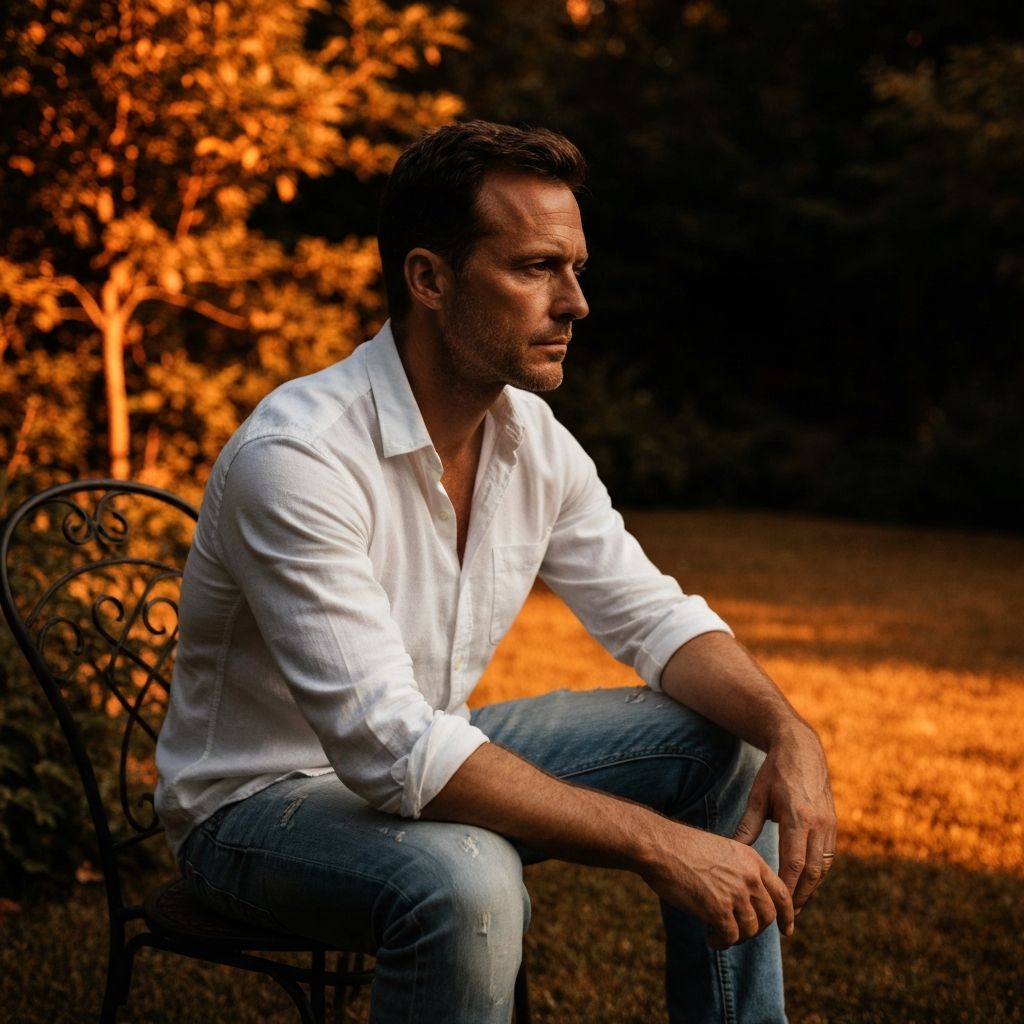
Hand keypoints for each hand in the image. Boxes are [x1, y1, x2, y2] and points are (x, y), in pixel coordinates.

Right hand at [641, 825, 794, 948]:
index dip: (787, 915)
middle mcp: (749, 877)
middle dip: (756, 929)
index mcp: (752, 860)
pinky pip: (730, 936)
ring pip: (750, 929)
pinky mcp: (718, 909)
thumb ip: (740, 872)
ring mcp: (735, 893)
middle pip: (768, 915)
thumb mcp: (722, 851)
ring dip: (737, 938)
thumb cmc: (683, 848)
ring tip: (719, 935)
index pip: (781, 893)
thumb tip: (747, 901)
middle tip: (739, 933)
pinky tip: (711, 939)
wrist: (661, 846)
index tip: (787, 930)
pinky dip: (722, 943)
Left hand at [733, 723, 836, 915]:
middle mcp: (818, 823)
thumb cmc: (774, 772)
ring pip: (823, 868)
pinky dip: (817, 874)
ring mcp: (830, 824)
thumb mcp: (757, 796)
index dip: (786, 888)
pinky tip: (804, 886)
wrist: (802, 749)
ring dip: (810, 890)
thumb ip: (747, 826)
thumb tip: (734, 853)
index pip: (794, 862)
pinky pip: (828, 857)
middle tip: (787, 922)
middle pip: (812, 872)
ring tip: (794, 909)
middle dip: (800, 898)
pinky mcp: (834, 824)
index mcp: (797, 816)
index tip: (776, 908)